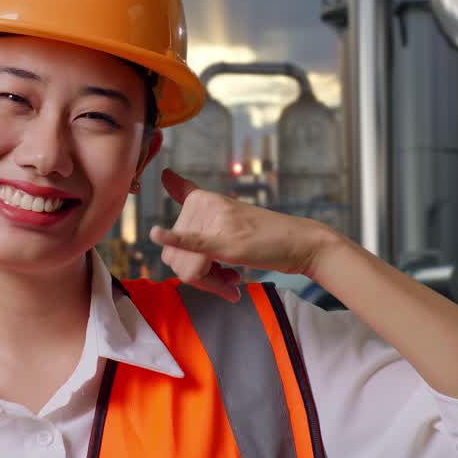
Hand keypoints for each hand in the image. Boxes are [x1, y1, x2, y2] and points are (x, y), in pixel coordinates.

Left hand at [149, 168, 339, 300]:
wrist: (300, 243)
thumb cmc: (265, 236)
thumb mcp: (229, 220)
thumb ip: (196, 208)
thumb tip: (164, 174)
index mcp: (203, 200)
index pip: (173, 231)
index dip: (178, 248)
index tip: (177, 200)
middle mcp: (205, 205)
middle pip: (176, 257)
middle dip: (199, 277)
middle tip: (227, 279)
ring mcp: (214, 222)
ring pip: (187, 267)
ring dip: (210, 284)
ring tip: (233, 282)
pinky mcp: (224, 240)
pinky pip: (192, 243)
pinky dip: (174, 240)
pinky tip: (156, 233)